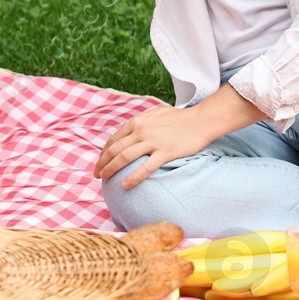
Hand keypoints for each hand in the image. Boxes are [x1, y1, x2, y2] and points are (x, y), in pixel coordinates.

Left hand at [93, 105, 219, 190]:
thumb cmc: (179, 118)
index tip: (100, 163)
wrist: (201, 120)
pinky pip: (145, 168)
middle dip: (102, 163)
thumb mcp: (155, 114)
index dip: (103, 153)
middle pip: (114, 149)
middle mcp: (141, 130)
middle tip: (97, 175)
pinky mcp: (165, 152)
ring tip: (105, 180)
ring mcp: (152, 141)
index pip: (113, 140)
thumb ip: (140, 121)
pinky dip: (133, 177)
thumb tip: (128, 130)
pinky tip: (125, 185)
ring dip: (111, 169)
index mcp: (137, 122)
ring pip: (124, 157)